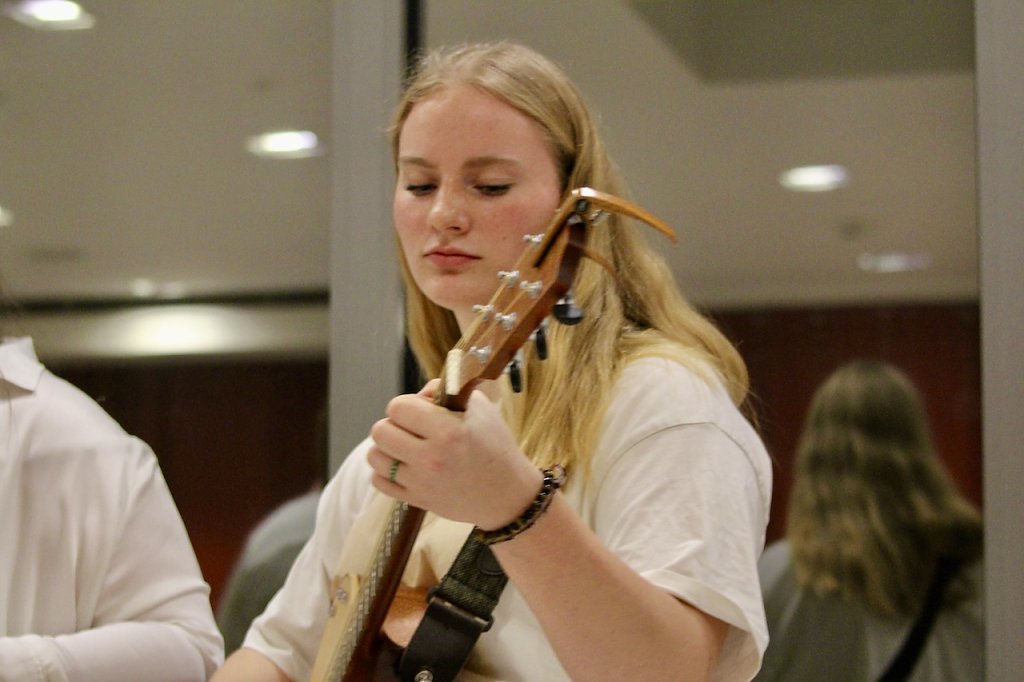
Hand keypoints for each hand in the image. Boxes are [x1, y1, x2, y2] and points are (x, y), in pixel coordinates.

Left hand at [367, 380, 542, 529]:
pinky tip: (404, 466)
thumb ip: (448, 390)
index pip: (398, 407)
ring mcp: (420, 482)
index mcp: (447, 431)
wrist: (507, 494)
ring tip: (406, 447)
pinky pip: (378, 482)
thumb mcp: (481, 408)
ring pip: (375, 456)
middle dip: (394, 424)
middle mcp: (430, 458)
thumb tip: (419, 394)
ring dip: (387, 448)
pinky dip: (386, 472)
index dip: (407, 405)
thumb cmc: (496, 446)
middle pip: (380, 431)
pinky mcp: (416, 501)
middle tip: (412, 429)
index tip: (421, 411)